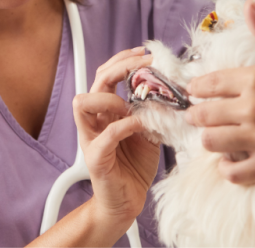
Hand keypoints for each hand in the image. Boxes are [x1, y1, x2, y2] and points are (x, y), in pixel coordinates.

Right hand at [73, 47, 159, 228]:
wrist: (126, 201)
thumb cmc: (134, 166)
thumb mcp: (148, 132)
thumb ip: (152, 112)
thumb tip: (170, 91)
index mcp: (106, 112)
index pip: (106, 75)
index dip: (122, 60)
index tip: (144, 53)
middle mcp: (94, 121)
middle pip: (96, 81)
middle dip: (120, 67)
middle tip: (144, 64)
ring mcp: (91, 137)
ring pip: (83, 103)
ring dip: (111, 98)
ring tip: (133, 105)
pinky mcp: (96, 157)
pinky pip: (106, 134)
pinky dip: (124, 125)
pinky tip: (140, 125)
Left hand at [184, 0, 254, 184]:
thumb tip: (248, 4)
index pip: (208, 83)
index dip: (195, 88)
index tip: (194, 91)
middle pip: (202, 115)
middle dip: (195, 114)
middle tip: (196, 115)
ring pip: (211, 142)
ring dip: (208, 138)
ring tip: (213, 134)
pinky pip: (233, 172)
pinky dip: (226, 168)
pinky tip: (230, 159)